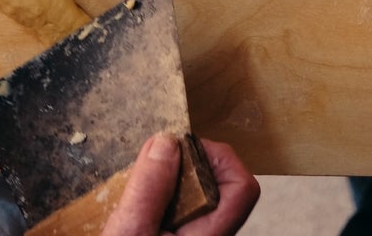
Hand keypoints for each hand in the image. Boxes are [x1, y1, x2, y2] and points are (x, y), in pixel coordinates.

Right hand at [102, 134, 260, 235]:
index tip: (182, 150)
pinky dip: (166, 201)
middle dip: (191, 168)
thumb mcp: (129, 233)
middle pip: (222, 188)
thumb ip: (149, 190)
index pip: (243, 189)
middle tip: (155, 166)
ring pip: (202, 199)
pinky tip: (142, 207)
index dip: (218, 158)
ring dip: (175, 184)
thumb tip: (166, 144)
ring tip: (144, 190)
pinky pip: (184, 213)